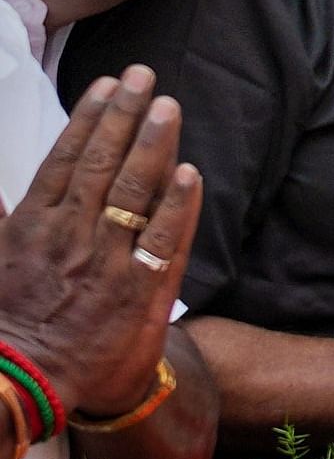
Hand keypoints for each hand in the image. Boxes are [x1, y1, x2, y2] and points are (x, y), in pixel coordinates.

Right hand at [0, 69, 201, 421]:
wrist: (27, 380)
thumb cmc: (9, 319)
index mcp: (34, 223)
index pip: (66, 157)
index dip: (91, 118)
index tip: (108, 85)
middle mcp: (71, 234)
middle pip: (103, 163)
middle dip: (125, 116)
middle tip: (145, 77)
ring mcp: (106, 261)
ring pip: (134, 192)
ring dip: (153, 146)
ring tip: (168, 107)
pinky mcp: (138, 291)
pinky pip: (163, 241)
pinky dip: (177, 206)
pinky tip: (190, 173)